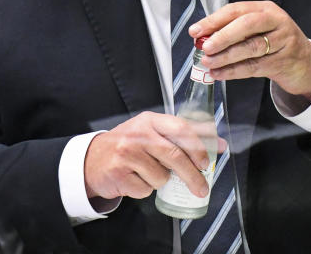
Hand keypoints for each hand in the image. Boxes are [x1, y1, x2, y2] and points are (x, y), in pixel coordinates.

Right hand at [83, 111, 224, 200]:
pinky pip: (145, 190)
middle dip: (192, 176)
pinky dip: (144, 189)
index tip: (208, 161)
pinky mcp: (119, 173)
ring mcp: (127, 153)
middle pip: (175, 156)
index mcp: (150, 121)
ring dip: (160, 181)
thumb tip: (218, 144)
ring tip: (147, 173)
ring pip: (161, 177)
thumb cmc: (129, 145)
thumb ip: (181, 136)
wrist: (92, 159)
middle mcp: (138, 134)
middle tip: (202, 188)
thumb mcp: (151, 132)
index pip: (181, 129)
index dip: (198, 146)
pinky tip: (134, 179)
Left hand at [189, 1, 310, 99]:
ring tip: (208, 62)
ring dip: (226, 56)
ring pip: (251, 48)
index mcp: (265, 9)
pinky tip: (219, 74)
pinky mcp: (284, 61)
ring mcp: (283, 41)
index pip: (236, 10)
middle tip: (205, 46)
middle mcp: (276, 21)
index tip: (195, 30)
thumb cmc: (274, 42)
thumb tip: (202, 37)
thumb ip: (233, 30)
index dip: (214, 20)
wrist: (305, 63)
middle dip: (223, 36)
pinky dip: (234, 71)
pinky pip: (255, 66)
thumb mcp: (258, 29)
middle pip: (247, 25)